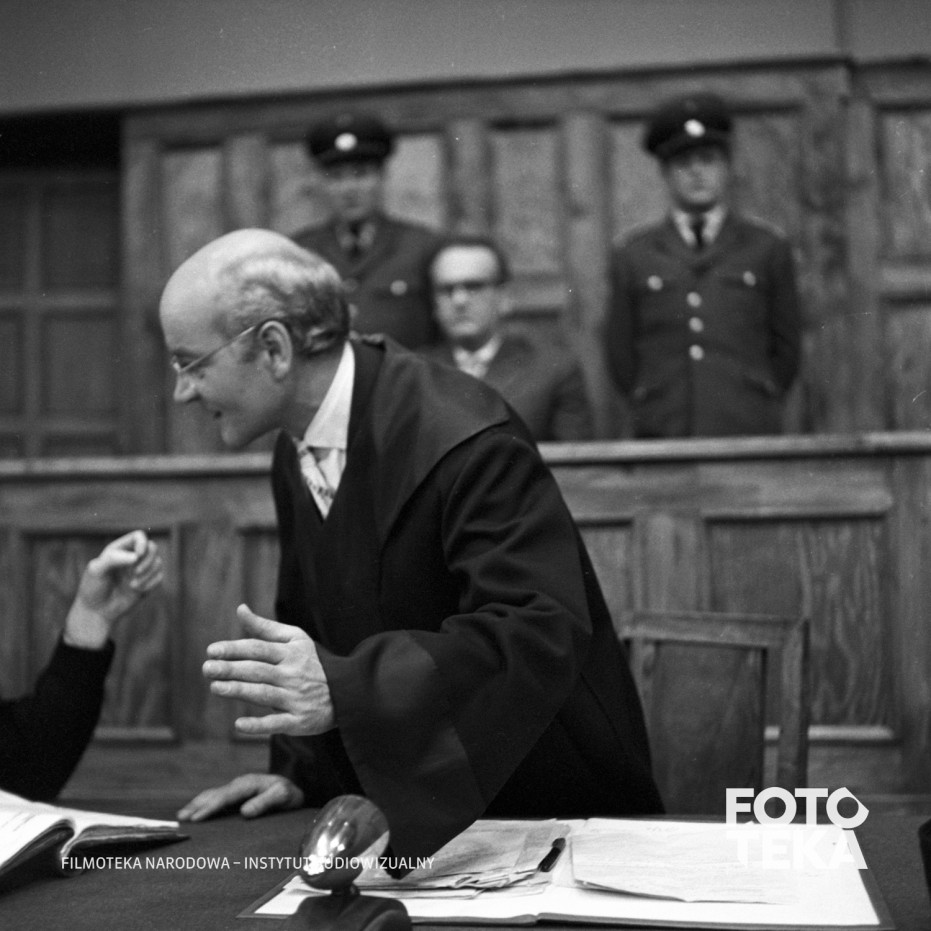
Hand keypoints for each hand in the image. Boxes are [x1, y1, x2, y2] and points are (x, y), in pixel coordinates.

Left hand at [64, 530, 163, 649]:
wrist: (96, 611)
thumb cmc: (93, 588)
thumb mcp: (96, 571)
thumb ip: (113, 559)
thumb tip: (136, 556)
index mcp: (119, 549)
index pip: (139, 536)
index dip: (142, 543)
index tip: (138, 555)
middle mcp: (132, 557)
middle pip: (152, 547)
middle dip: (147, 560)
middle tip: (135, 572)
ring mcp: (141, 570)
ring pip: (158, 562)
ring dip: (148, 574)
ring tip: (132, 585)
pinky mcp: (147, 582)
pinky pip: (160, 577)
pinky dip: (150, 583)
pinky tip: (136, 590)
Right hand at [177, 773, 302, 821]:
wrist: (294, 789)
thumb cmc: (289, 794)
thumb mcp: (283, 796)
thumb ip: (265, 802)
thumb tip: (244, 812)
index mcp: (249, 783)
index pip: (226, 796)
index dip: (210, 807)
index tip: (197, 818)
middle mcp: (240, 783)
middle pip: (215, 794)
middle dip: (197, 806)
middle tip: (181, 819)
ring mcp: (237, 787)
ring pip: (212, 794)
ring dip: (197, 804)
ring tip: (182, 816)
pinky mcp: (236, 793)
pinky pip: (216, 797)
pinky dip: (203, 803)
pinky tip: (195, 811)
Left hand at [203, 604, 335, 736]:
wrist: (346, 692)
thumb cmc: (312, 662)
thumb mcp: (294, 639)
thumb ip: (264, 627)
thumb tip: (240, 609)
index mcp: (291, 653)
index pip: (259, 648)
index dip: (235, 649)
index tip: (212, 650)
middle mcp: (293, 675)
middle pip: (258, 670)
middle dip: (231, 669)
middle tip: (207, 668)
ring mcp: (296, 698)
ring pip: (264, 694)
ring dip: (240, 691)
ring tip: (216, 687)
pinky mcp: (299, 721)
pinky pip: (277, 724)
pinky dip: (259, 726)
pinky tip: (238, 725)